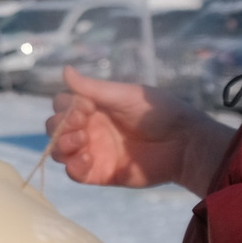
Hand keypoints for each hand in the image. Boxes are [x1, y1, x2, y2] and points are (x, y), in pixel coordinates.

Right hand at [47, 66, 231, 196]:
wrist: (185, 144)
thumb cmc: (158, 113)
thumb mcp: (125, 95)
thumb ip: (92, 88)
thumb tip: (64, 69)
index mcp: (94, 108)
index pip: (62, 106)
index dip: (65, 107)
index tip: (85, 108)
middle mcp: (90, 129)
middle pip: (55, 128)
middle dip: (60, 127)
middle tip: (82, 126)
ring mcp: (94, 152)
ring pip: (59, 151)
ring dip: (62, 146)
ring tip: (82, 143)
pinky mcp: (100, 173)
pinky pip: (74, 173)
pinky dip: (73, 167)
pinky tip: (88, 159)